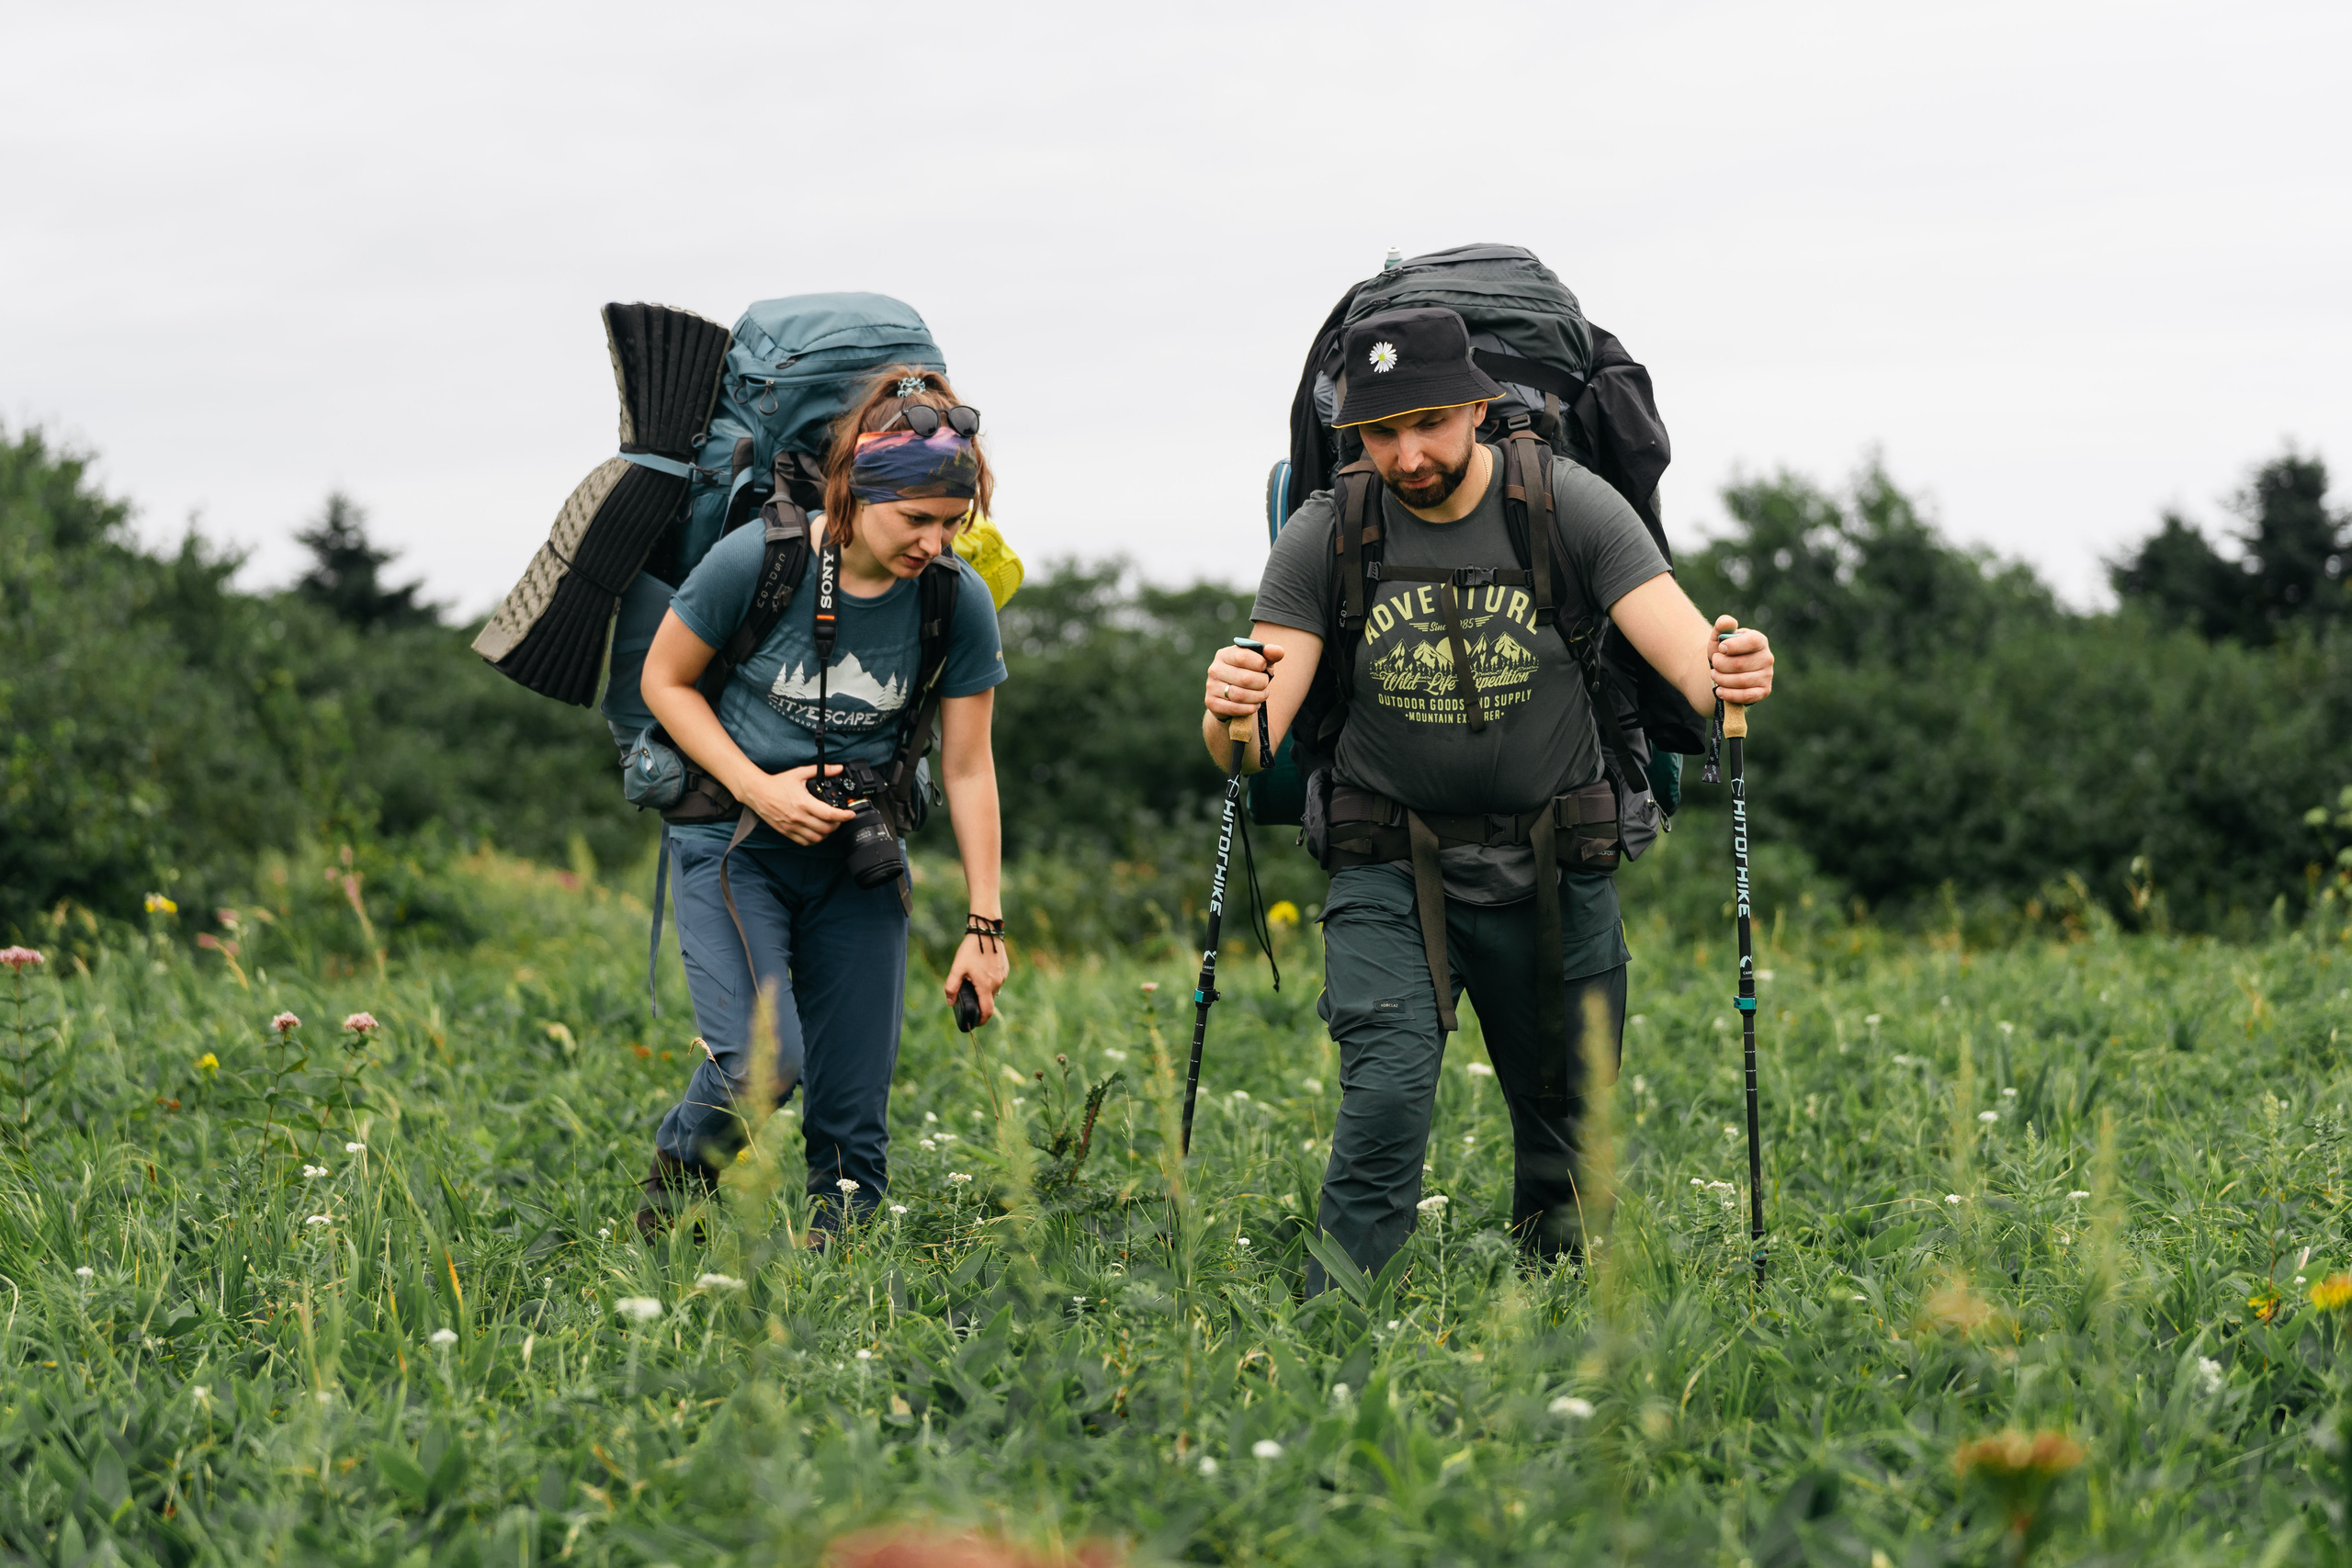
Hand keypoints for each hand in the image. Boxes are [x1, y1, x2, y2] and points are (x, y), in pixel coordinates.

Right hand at [741, 763, 856, 844]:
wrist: (757, 792)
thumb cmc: (777, 783)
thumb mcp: (800, 773)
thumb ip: (821, 771)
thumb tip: (838, 768)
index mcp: (804, 803)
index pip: (829, 814)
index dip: (844, 816)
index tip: (850, 814)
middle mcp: (799, 817)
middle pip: (826, 828)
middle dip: (837, 824)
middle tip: (840, 818)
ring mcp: (792, 826)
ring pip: (817, 838)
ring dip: (827, 833)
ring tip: (829, 825)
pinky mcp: (786, 832)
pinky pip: (805, 842)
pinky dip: (814, 839)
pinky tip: (817, 832)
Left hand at [943, 929, 1009, 1022]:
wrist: (986, 932)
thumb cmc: (971, 950)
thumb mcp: (957, 968)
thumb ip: (951, 987)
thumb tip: (950, 1003)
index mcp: (985, 986)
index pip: (987, 1011)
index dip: (981, 1020)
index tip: (975, 1022)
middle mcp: (997, 983)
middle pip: (990, 1001)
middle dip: (980, 1003)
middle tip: (969, 998)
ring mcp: (1003, 976)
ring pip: (994, 990)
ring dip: (985, 991)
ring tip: (973, 981)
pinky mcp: (1004, 968)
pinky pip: (998, 980)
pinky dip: (990, 981)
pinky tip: (981, 971)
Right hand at [1205, 641, 1283, 720]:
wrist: (1230, 697)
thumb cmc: (1249, 674)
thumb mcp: (1260, 663)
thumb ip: (1270, 654)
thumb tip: (1278, 651)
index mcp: (1225, 654)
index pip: (1242, 656)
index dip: (1259, 663)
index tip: (1264, 667)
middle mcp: (1215, 669)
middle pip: (1244, 678)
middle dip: (1262, 683)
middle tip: (1266, 684)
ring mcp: (1211, 686)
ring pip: (1240, 695)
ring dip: (1258, 697)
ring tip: (1263, 695)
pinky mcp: (1212, 702)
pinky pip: (1234, 708)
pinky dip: (1249, 708)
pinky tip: (1255, 705)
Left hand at [1710, 616, 1773, 705]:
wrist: (1725, 671)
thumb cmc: (1723, 652)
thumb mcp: (1720, 637)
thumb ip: (1722, 626)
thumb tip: (1727, 622)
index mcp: (1759, 640)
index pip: (1752, 641)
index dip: (1734, 645)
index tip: (1721, 648)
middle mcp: (1767, 658)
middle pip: (1740, 664)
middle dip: (1720, 665)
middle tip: (1713, 664)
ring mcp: (1767, 675)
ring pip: (1742, 681)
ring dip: (1722, 679)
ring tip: (1714, 675)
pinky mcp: (1764, 691)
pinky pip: (1747, 696)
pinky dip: (1730, 694)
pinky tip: (1719, 691)